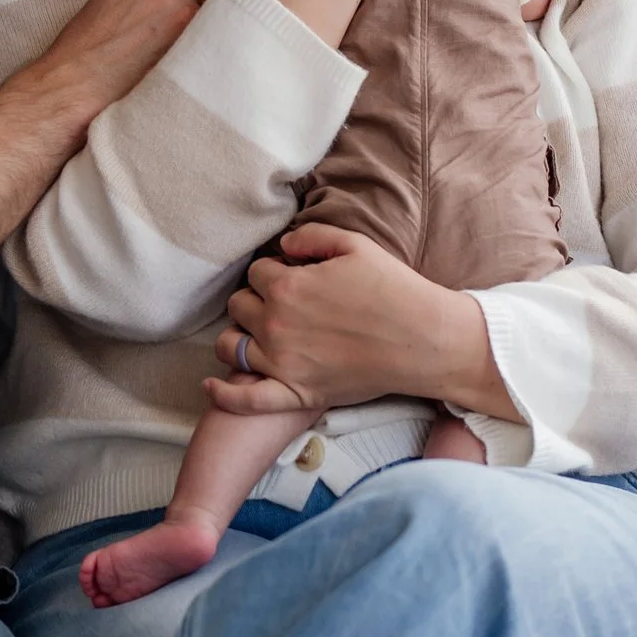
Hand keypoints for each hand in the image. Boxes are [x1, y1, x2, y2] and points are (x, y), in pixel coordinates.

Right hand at [21, 0, 220, 127]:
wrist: (73, 84)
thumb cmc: (86, 46)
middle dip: (215, 2)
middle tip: (201, 25)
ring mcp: (184, 14)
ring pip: (225, 12)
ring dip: (217, 26)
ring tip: (197, 46)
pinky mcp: (192, 45)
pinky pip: (222, 39)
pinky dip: (214, 49)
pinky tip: (197, 62)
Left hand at [204, 224, 511, 419]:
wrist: (425, 341)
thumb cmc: (394, 291)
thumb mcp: (355, 245)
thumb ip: (311, 237)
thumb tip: (282, 246)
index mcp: (287, 287)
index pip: (256, 272)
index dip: (274, 272)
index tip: (292, 277)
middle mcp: (276, 325)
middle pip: (239, 306)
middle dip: (255, 300)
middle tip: (280, 305)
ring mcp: (282, 363)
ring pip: (231, 346)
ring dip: (239, 336)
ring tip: (256, 334)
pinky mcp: (294, 394)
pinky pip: (244, 399)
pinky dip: (223, 393)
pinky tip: (211, 385)